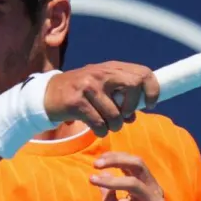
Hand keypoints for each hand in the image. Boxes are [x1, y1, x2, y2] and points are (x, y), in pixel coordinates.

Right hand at [45, 62, 159, 136]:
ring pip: (115, 114)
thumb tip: (134, 115)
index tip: (150, 104)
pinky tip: (96, 129)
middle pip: (134, 86)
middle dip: (132, 108)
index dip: (152, 89)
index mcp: (111, 68)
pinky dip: (101, 132)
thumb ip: (120, 97)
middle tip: (124, 117)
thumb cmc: (80, 94)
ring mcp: (88, 86)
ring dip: (114, 127)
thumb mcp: (102, 88)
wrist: (48, 95)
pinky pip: (99, 124)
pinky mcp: (77, 102)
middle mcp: (101, 73)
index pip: (143, 72)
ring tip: (106, 126)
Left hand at [90, 152, 166, 200]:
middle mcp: (154, 192)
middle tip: (95, 165)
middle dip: (116, 161)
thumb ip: (109, 193)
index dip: (115, 158)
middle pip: (138, 166)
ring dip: (113, 182)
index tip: (96, 162)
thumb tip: (102, 172)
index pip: (133, 163)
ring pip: (136, 185)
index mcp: (146, 186)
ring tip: (92, 181)